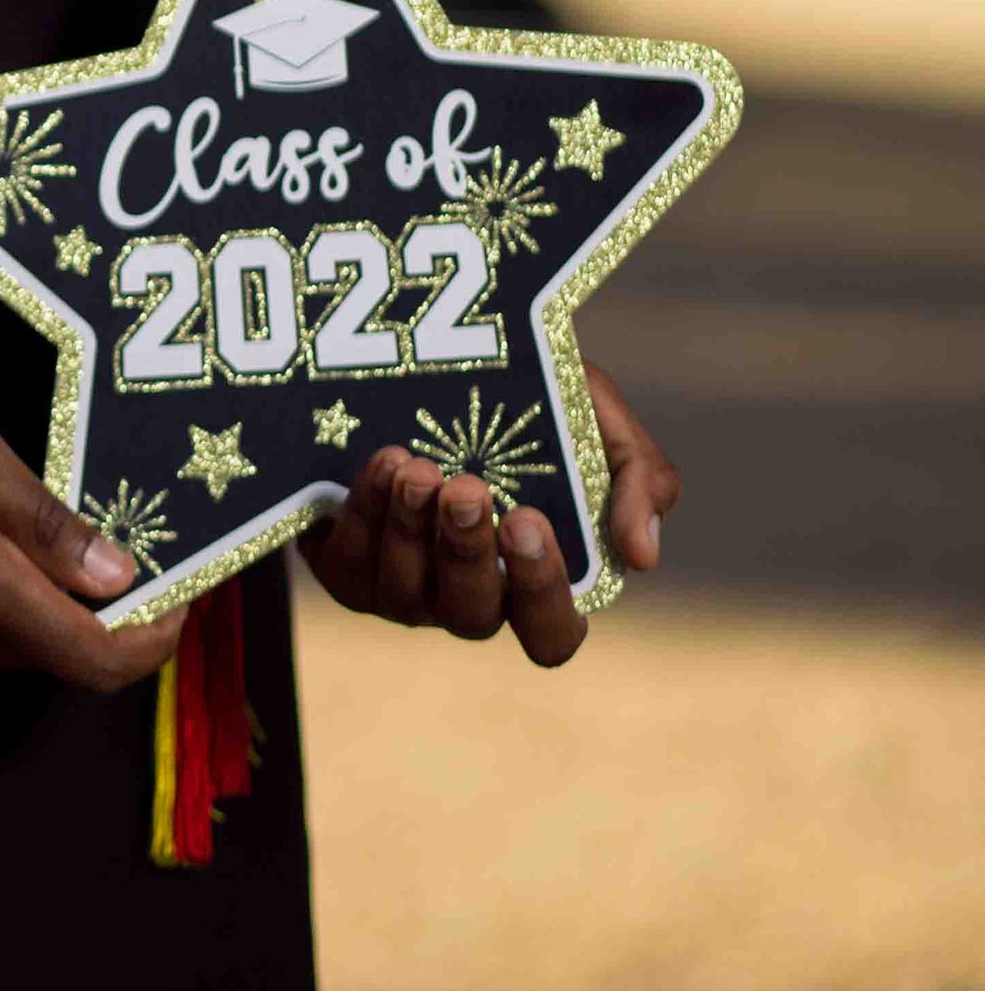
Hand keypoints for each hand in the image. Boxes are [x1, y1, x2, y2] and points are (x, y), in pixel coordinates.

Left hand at [299, 363, 681, 666]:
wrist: (430, 357)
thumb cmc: (530, 401)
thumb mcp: (595, 414)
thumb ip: (639, 476)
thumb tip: (641, 555)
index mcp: (536, 579)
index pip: (551, 633)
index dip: (542, 594)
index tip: (528, 522)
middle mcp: (471, 597)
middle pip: (472, 615)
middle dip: (467, 553)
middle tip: (466, 488)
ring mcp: (404, 589)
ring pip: (405, 593)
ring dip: (411, 531)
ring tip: (416, 468)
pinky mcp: (347, 565)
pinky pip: (351, 563)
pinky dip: (365, 514)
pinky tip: (382, 462)